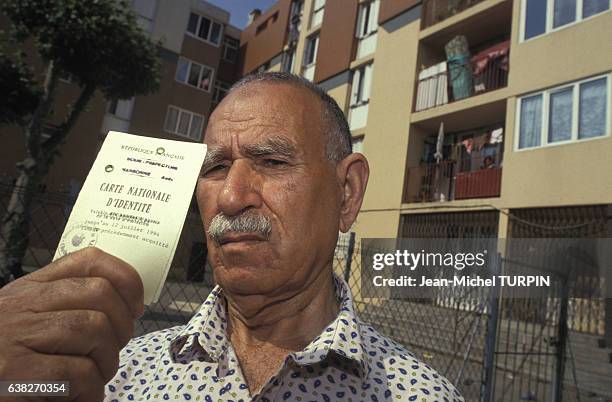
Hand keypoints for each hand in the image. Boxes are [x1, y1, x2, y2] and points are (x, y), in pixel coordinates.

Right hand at [0, 247, 143, 401]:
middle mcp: (23, 304)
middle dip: (122, 325)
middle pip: (100, 293)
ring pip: (94, 329)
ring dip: (107, 361)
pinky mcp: (15, 373)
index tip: (136, 305)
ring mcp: (16, 336)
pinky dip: (91, 389)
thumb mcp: (31, 320)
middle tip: (113, 350)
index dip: (126, 279)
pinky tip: (80, 397)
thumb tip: (127, 304)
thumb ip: (68, 305)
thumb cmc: (6, 359)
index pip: (89, 260)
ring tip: (93, 378)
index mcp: (31, 288)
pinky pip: (78, 372)